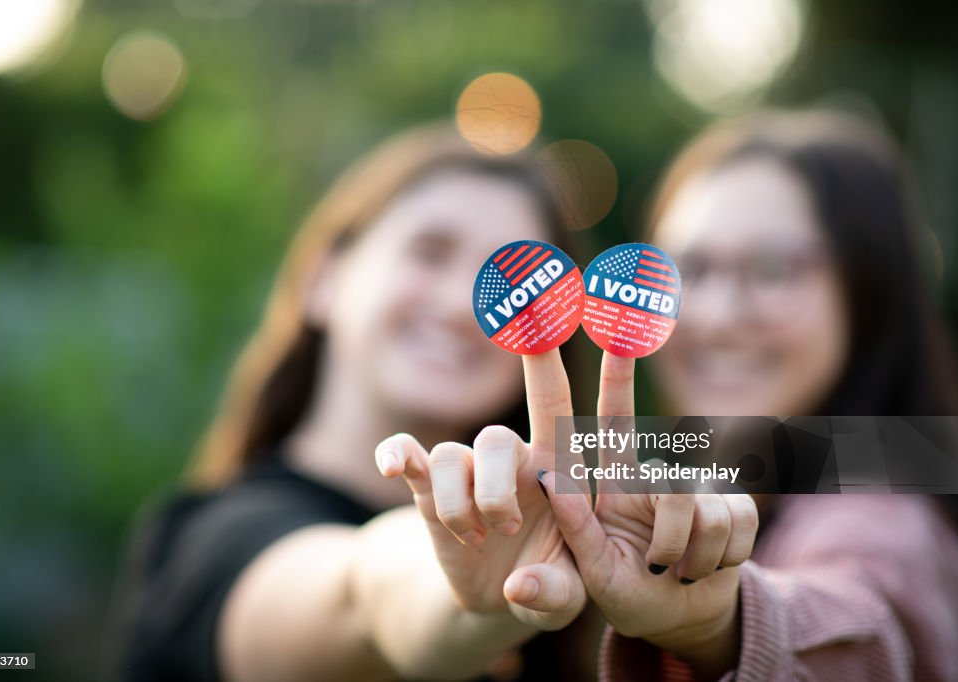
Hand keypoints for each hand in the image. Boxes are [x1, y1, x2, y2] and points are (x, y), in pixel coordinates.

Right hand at [375, 349, 585, 630]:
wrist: (500, 598)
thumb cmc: (550, 585)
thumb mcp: (565, 599)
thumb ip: (553, 594)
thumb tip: (518, 587)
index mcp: (555, 469)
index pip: (552, 404)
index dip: (545, 361)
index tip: (537, 316)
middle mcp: (510, 460)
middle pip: (495, 439)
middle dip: (494, 490)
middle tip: (506, 529)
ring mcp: (467, 473)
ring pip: (450, 458)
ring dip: (457, 505)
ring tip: (472, 540)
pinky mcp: (429, 491)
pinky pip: (408, 457)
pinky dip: (397, 455)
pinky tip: (392, 466)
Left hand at [541, 352, 757, 675]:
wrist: (681, 616)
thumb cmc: (627, 594)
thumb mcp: (591, 574)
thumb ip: (568, 546)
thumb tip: (538, 510)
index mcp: (615, 483)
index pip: (615, 421)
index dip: (618, 376)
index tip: (620, 332)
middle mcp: (656, 476)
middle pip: (671, 483)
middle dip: (671, 537)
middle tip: (661, 569)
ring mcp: (697, 488)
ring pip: (706, 511)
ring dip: (694, 557)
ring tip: (677, 571)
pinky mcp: (734, 503)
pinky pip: (739, 522)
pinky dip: (724, 559)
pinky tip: (708, 568)